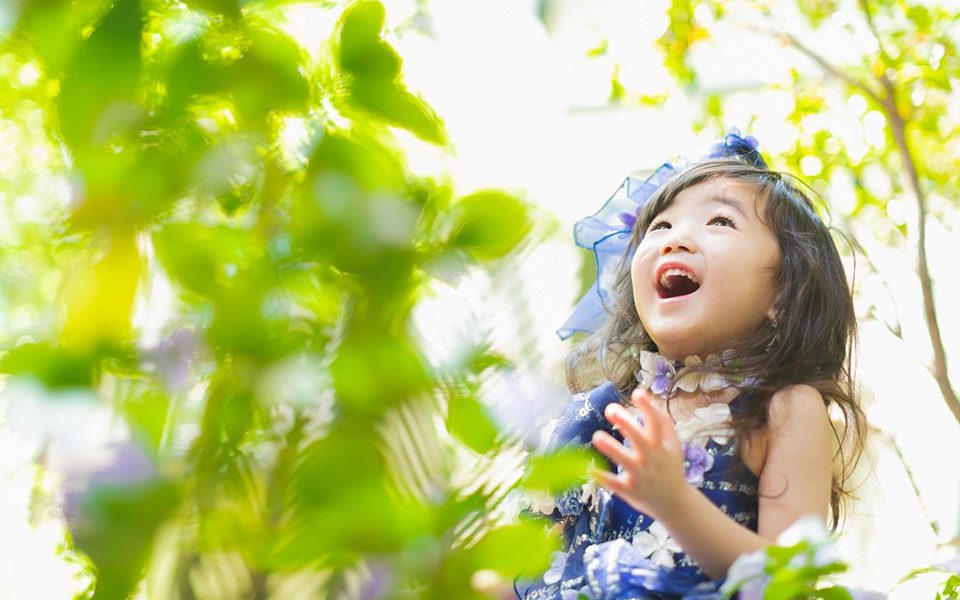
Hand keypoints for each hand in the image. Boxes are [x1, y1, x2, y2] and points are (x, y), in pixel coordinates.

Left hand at [590, 389, 688, 519]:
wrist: (674, 503)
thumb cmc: (669, 467)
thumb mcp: (673, 445)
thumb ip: (663, 423)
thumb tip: (647, 399)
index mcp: (662, 446)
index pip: (657, 424)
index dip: (648, 408)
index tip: (637, 393)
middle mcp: (652, 459)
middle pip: (639, 439)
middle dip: (626, 424)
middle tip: (610, 409)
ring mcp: (641, 476)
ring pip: (625, 461)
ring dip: (611, 448)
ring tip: (597, 436)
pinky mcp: (630, 490)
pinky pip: (614, 484)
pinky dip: (602, 477)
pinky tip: (589, 467)